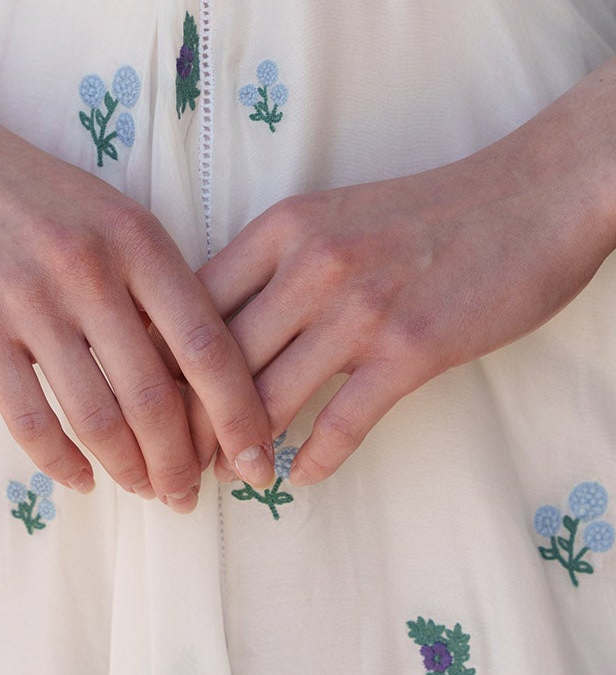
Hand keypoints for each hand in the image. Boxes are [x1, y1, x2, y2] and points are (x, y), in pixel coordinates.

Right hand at [0, 95, 279, 510]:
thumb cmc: (25, 187)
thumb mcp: (105, 211)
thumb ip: (148, 281)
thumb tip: (192, 373)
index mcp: (138, 238)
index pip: (208, 346)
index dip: (240, 416)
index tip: (256, 463)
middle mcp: (92, 269)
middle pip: (157, 397)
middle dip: (181, 463)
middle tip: (188, 496)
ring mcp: (31, 298)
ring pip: (97, 416)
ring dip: (128, 469)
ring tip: (143, 491)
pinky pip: (28, 417)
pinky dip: (60, 461)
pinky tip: (78, 479)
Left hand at [195, 73, 615, 487]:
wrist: (530, 196)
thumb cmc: (429, 211)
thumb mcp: (335, 214)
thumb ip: (279, 261)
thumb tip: (220, 322)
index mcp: (283, 226)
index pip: (192, 301)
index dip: (161, 358)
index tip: (145, 399)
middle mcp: (310, 264)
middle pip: (218, 358)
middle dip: (189, 418)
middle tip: (173, 460)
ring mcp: (360, 308)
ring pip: (269, 395)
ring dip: (242, 448)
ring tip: (229, 477)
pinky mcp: (411, 349)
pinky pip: (342, 421)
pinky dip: (312, 457)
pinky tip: (300, 476)